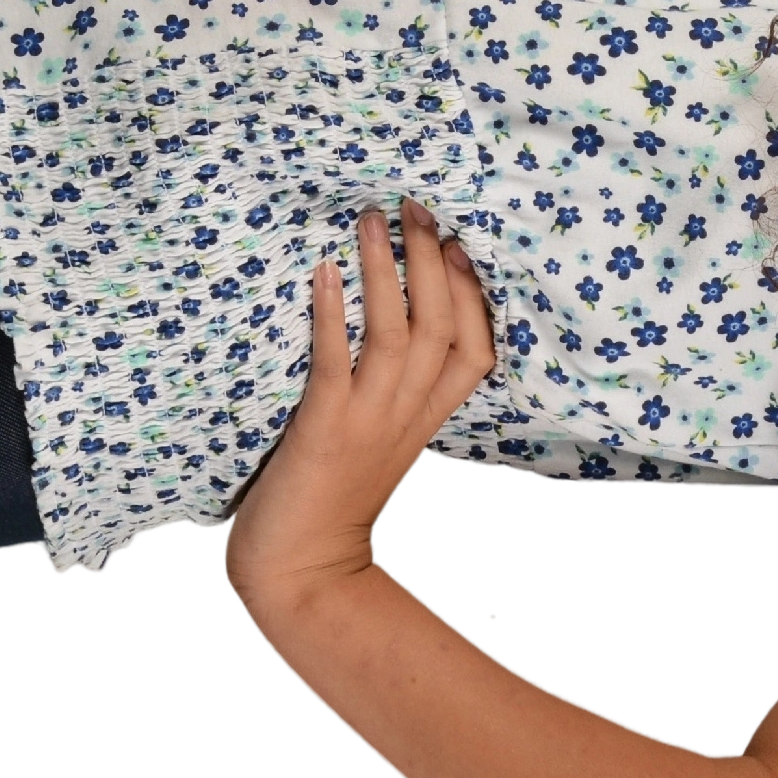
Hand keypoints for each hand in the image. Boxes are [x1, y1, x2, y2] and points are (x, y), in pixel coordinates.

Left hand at [222, 203, 497, 608]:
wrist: (301, 571)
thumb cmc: (332, 502)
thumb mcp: (380, 442)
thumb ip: (392, 395)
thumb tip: (386, 330)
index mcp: (427, 419)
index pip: (477, 351)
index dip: (473, 295)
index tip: (459, 243)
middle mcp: (407, 415)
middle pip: (442, 326)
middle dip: (431, 261)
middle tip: (415, 206)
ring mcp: (368, 421)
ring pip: (397, 333)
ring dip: (385, 271)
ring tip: (370, 219)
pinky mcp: (323, 428)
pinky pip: (335, 361)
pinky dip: (334, 314)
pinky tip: (327, 272)